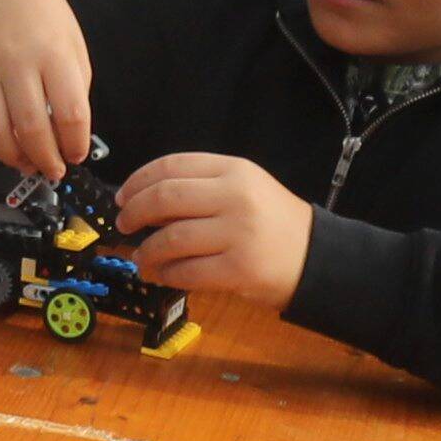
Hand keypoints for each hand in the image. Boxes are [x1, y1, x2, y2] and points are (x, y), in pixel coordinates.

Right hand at [0, 0, 96, 176]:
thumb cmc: (42, 18)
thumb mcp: (72, 44)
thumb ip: (74, 88)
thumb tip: (69, 138)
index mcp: (53, 52)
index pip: (70, 113)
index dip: (75, 144)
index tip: (76, 155)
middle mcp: (15, 59)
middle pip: (31, 127)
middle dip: (45, 160)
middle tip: (53, 170)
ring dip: (12, 157)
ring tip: (26, 162)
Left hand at [118, 150, 311, 303]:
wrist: (317, 257)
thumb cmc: (273, 223)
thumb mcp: (244, 188)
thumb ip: (201, 188)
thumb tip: (144, 202)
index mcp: (234, 170)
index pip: (173, 165)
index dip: (138, 180)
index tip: (123, 196)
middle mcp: (236, 197)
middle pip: (165, 198)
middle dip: (135, 212)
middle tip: (124, 225)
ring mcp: (238, 234)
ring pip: (172, 238)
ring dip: (148, 250)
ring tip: (142, 256)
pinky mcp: (239, 269)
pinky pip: (187, 271)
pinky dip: (166, 274)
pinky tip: (162, 274)